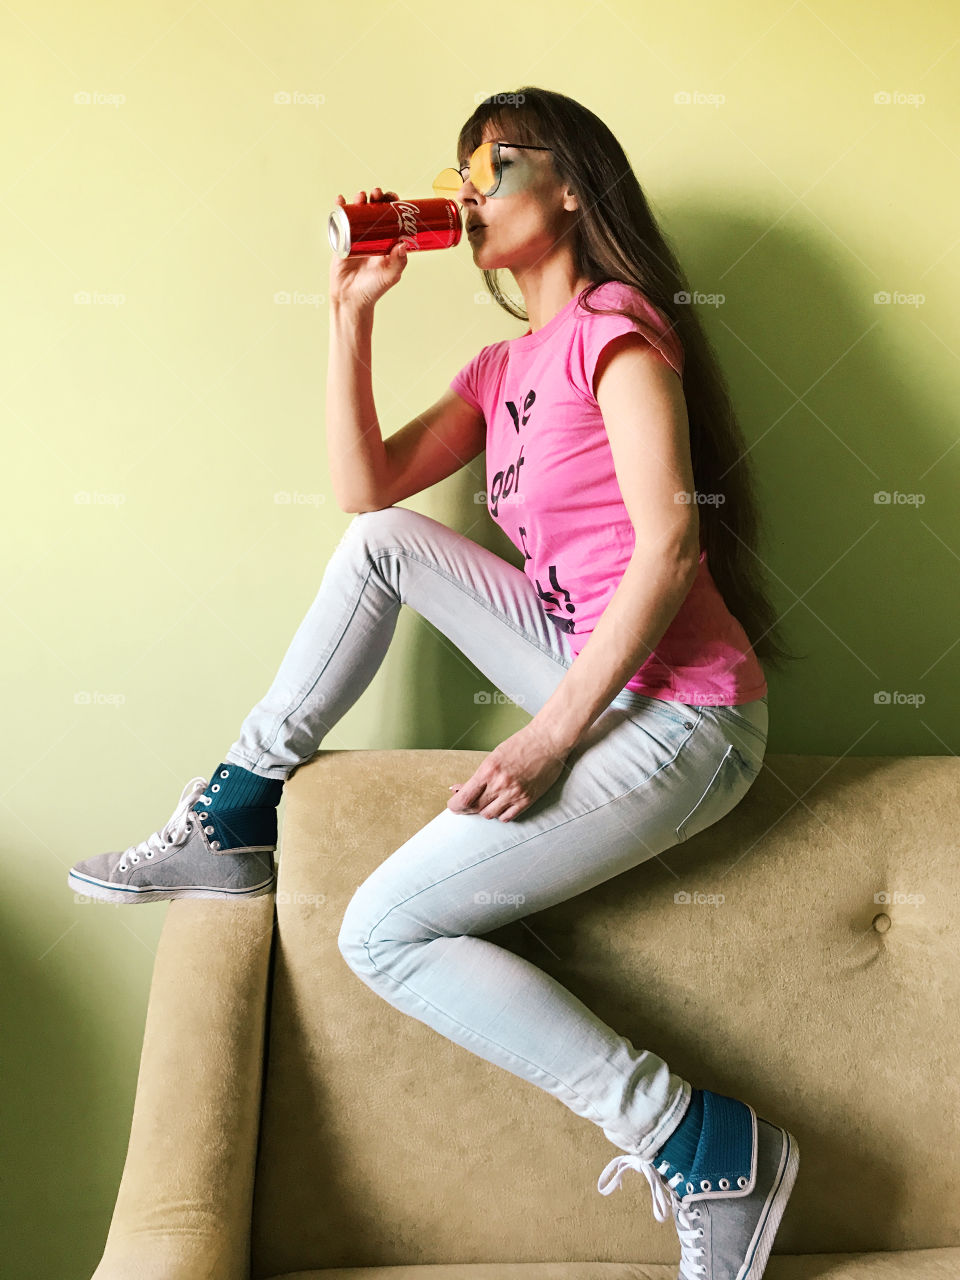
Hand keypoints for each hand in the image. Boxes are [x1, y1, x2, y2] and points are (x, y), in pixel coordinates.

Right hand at [330, 187, 408, 309]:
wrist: (351, 299)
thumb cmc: (374, 288)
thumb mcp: (390, 275)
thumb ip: (398, 262)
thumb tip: (403, 244)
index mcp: (387, 240)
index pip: (391, 216)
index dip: (392, 204)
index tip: (393, 197)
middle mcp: (372, 235)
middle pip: (374, 210)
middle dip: (376, 198)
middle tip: (377, 194)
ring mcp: (356, 236)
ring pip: (358, 212)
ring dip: (359, 200)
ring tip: (361, 196)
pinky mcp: (341, 240)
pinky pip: (340, 221)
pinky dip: (339, 209)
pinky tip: (340, 200)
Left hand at [446, 723, 569, 822]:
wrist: (548, 740)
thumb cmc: (522, 744)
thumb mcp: (495, 756)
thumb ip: (479, 775)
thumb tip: (460, 789)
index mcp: (488, 770)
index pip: (464, 798)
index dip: (455, 806)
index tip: (453, 805)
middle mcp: (500, 784)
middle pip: (475, 808)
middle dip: (466, 808)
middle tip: (465, 806)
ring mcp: (514, 793)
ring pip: (489, 814)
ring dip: (484, 810)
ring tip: (486, 802)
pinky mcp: (527, 799)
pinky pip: (507, 817)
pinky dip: (500, 814)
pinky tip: (500, 806)